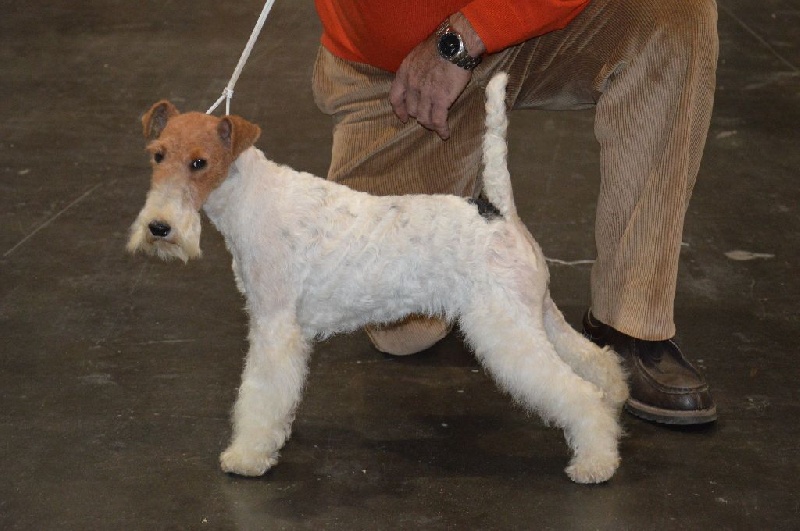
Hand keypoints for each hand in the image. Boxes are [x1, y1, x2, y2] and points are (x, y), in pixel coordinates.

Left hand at [389, 13, 484, 139]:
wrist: (455, 43)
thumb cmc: (441, 43)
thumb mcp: (419, 54)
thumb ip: (416, 68)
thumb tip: (421, 75)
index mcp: (404, 73)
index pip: (395, 97)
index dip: (399, 110)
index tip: (403, 118)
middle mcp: (412, 85)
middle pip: (411, 110)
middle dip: (419, 116)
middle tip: (428, 119)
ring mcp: (425, 94)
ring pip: (423, 118)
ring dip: (430, 125)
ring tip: (437, 127)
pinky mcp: (441, 100)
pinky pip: (438, 121)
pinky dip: (441, 130)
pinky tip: (445, 134)